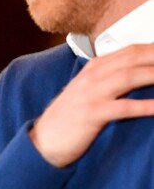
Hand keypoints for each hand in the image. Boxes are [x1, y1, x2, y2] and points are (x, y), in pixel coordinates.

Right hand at [30, 44, 153, 166]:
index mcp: (94, 67)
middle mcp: (93, 75)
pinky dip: (145, 106)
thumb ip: (111, 78)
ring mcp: (92, 93)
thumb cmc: (70, 116)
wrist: (44, 139)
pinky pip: (123, 107)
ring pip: (130, 76)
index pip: (132, 50)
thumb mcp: (89, 90)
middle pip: (134, 57)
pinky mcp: (92, 113)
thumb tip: (141, 73)